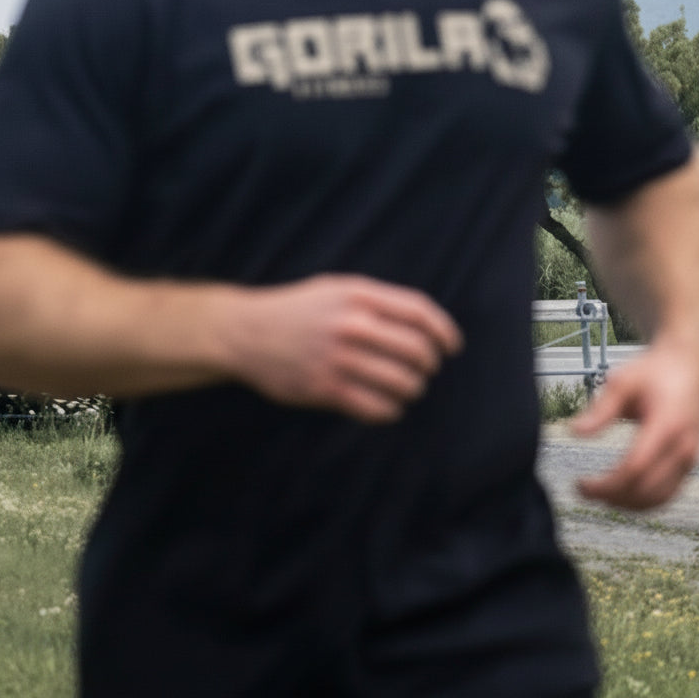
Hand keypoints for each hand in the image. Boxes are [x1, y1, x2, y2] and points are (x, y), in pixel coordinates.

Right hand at [230, 274, 462, 423]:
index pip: (419, 312)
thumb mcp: (338, 289)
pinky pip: (377, 408)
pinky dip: (391, 410)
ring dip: (413, 389)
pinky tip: (388, 405)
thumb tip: (425, 326)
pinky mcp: (326, 388)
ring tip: (408, 388)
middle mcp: (351, 324)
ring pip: (402, 382)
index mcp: (358, 295)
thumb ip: (378, 302)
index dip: (445, 331)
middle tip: (426, 370)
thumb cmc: (299, 309)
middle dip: (429, 364)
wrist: (246, 332)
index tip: (453, 346)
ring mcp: (339, 358)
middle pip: (417, 350)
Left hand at [568, 340, 698, 509]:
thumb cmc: (652, 370)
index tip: (579, 484)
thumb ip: (601, 409)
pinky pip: (669, 493)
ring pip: (660, 498)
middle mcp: (684, 447)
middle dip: (612, 496)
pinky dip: (645, 501)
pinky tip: (620, 494)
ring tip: (598, 494)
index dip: (606, 484)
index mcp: (667, 426)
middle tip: (582, 490)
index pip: (634, 468)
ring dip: (627, 504)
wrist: (690, 363)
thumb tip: (574, 433)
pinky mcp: (691, 462)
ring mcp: (691, 457)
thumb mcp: (622, 381)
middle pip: (646, 489)